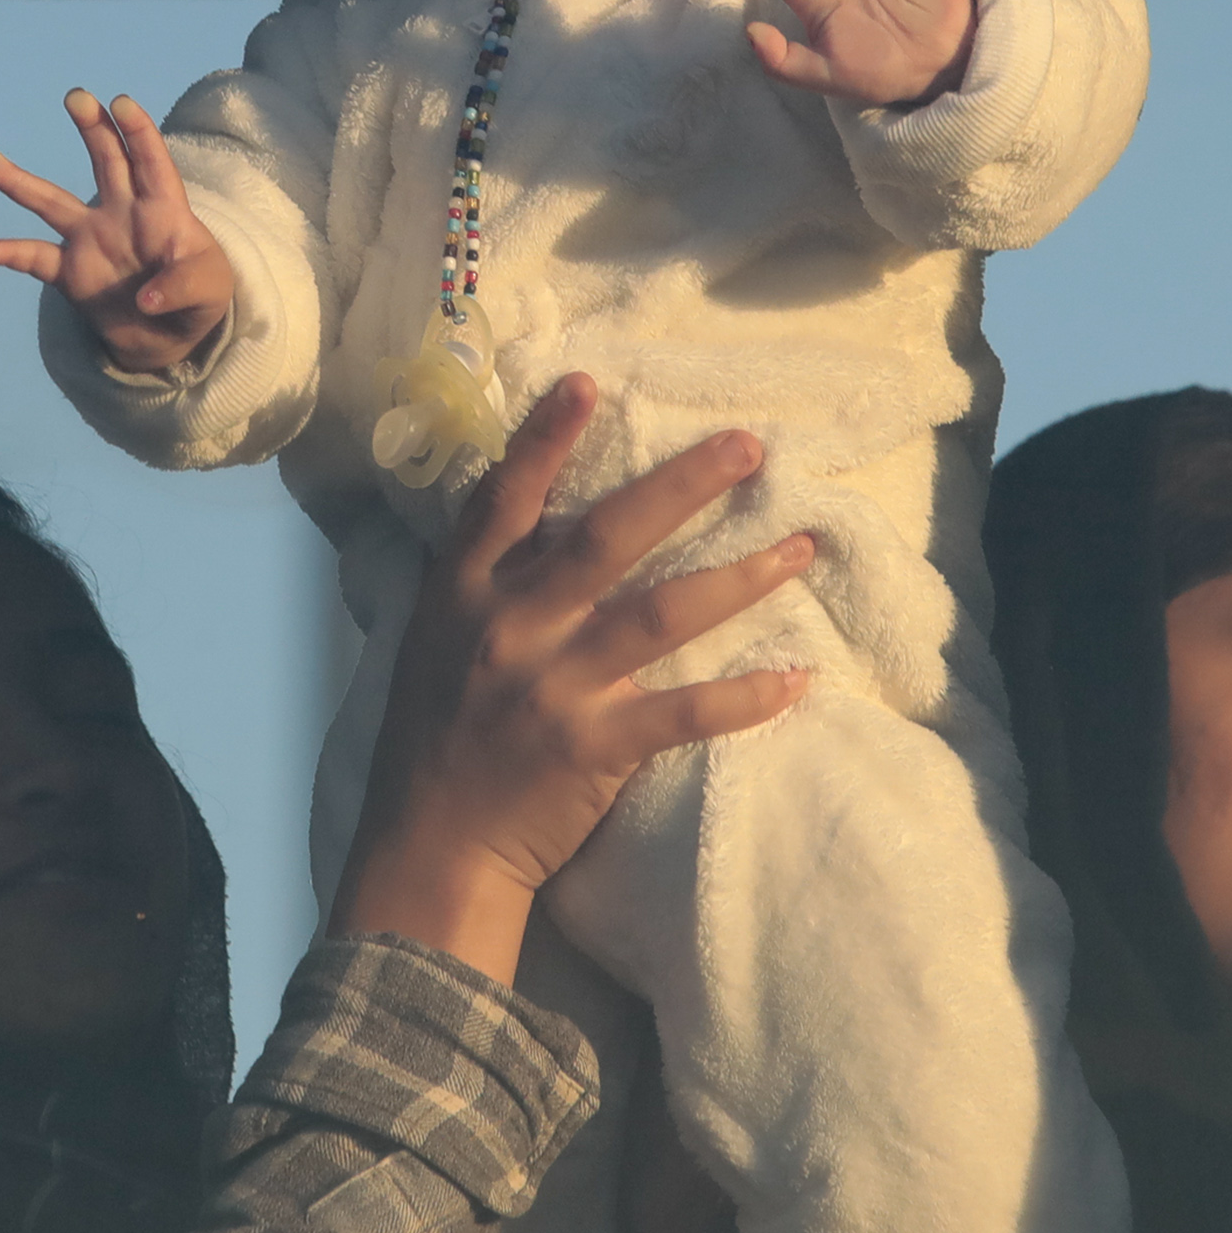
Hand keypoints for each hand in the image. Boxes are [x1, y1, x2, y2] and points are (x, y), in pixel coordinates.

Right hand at [0, 89, 233, 372]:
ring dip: (20, 182)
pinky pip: (34, 258)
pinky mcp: (70, 272)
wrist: (169, 338)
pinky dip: (10, 253)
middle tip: (76, 96)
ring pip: (52, 203)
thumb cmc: (199, 301)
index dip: (139, 132)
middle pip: (107, 162)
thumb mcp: (210, 291)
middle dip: (93, 128)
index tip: (120, 103)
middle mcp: (123, 214)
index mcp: (163, 210)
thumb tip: (147, 300)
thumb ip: (183, 287)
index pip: (152, 163)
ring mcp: (92, 239)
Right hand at [329, 373, 813, 984]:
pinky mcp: (592, 748)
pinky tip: (798, 678)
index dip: (544, 438)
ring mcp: (552, 687)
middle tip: (750, 446)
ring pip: (660, 614)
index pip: (504, 498)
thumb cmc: (436, 738)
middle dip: (683, 486)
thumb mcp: (437, 640)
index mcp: (464, 593)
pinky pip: (683, 712)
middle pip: (606, 537)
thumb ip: (484, 578)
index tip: (588, 382)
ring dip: (740, 577)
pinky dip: (744, 696)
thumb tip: (534, 511)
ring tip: (802, 547)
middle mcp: (509, 626)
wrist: (429, 850)